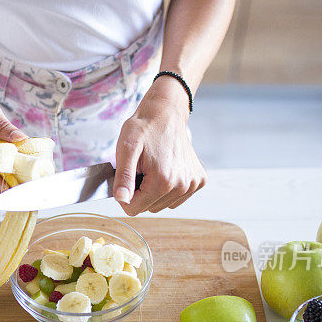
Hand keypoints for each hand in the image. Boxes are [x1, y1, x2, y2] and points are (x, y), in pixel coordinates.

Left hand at [113, 79, 206, 214]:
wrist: (166, 112)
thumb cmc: (144, 128)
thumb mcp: (127, 148)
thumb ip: (123, 176)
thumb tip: (122, 200)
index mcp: (163, 181)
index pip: (134, 209)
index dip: (125, 194)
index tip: (128, 175)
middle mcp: (182, 186)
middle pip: (148, 208)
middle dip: (140, 192)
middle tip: (141, 168)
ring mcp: (193, 184)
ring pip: (161, 205)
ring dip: (153, 190)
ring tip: (153, 167)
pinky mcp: (199, 181)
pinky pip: (175, 198)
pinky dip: (167, 188)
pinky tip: (166, 168)